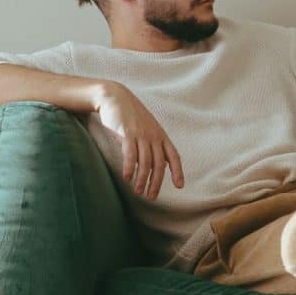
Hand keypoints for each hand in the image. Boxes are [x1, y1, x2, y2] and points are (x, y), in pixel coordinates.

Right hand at [94, 82, 184, 199]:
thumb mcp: (147, 129)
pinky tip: (127, 178)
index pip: (174, 156)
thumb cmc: (130, 117)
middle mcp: (153, 136)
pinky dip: (129, 168)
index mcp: (160, 136)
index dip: (178, 171)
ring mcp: (141, 134)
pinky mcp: (126, 133)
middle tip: (151, 197)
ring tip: (138, 191)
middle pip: (159, 164)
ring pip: (145, 162)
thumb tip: (155, 165)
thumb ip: (152, 145)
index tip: (180, 186)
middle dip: (156, 182)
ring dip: (142, 179)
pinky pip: (130, 154)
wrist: (115, 97)